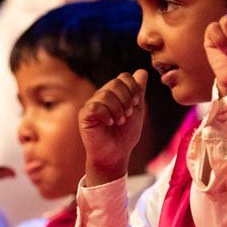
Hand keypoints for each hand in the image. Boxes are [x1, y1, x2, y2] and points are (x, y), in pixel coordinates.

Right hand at [79, 70, 146, 185]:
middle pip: (116, 83)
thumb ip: (138, 91)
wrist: (116, 154)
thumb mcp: (137, 111)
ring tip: (119, 122)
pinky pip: (95, 106)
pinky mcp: (85, 115)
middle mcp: (102, 96)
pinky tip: (108, 123)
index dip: (133, 89)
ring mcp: (92, 104)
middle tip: (127, 115)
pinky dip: (106, 115)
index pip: (124, 77)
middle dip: (126, 99)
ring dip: (117, 110)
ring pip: (105, 94)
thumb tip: (142, 71)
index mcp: (114, 93)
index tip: (135, 105)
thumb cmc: (125, 135)